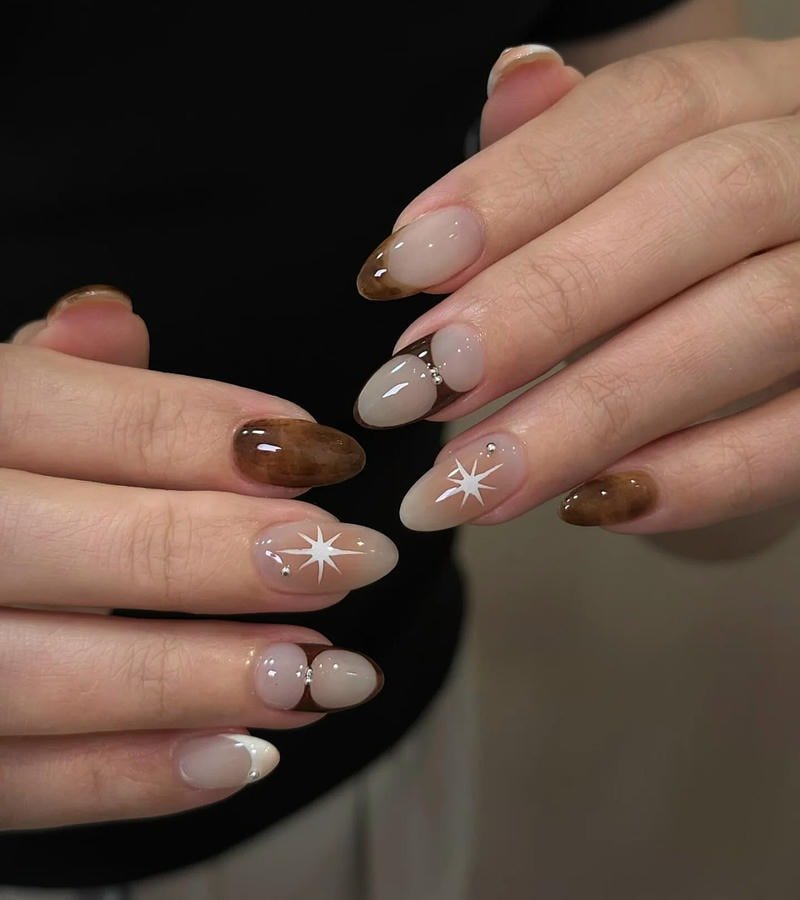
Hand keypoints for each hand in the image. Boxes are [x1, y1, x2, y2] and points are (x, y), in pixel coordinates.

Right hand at [1, 287, 395, 829]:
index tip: (322, 452)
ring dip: (203, 679)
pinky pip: (21, 783)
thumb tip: (114, 319)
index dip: (209, 433)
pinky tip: (242, 757)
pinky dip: (135, 778)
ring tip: (321, 673)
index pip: (78, 417)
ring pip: (50, 677)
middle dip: (228, 556)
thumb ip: (47, 373)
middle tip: (348, 559)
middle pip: (82, 548)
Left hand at [354, 37, 799, 534]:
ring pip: (758, 320)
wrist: (799, 322)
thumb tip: (512, 79)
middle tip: (418, 385)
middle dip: (544, 300)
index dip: (514, 187)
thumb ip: (573, 145)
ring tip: (467, 481)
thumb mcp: (638, 182)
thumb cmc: (699, 250)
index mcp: (764, 97)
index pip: (647, 107)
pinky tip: (589, 506)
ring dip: (591, 413)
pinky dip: (702, 476)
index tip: (397, 270)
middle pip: (708, 200)